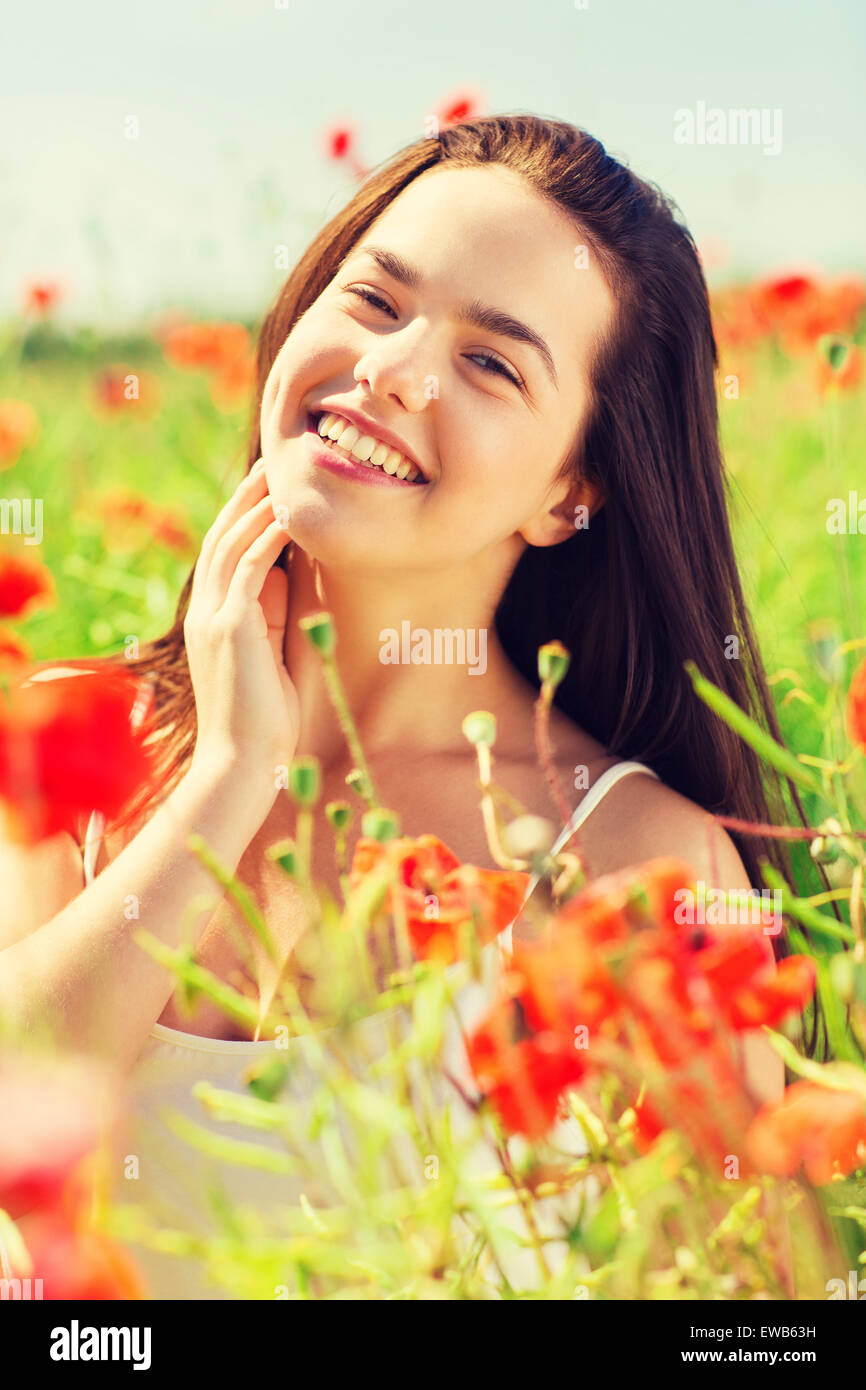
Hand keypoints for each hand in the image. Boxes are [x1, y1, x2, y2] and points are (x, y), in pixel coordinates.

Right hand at [183, 458, 299, 808]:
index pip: (224, 553)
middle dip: (246, 497)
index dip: (243, 516)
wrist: (243, 764)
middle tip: (273, 463)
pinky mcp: (230, 630)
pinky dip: (267, 538)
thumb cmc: (264, 721)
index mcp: (213, 618)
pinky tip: (287, 515)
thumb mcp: (269, 656)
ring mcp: (214, 619)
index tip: (269, 487)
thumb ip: (271, 616)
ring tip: (281, 475)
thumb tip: (289, 578)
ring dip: (256, 506)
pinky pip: (248, 570)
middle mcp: (206, 612)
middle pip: (222, 536)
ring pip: (231, 545)